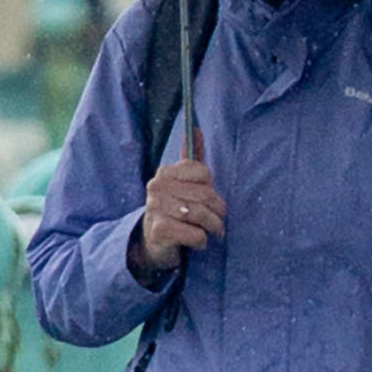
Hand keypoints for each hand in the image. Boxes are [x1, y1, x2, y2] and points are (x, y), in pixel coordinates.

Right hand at [131, 143, 225, 281]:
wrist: (154, 242)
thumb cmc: (175, 209)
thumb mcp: (184, 183)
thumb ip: (192, 157)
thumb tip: (196, 129)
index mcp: (165, 172)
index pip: (204, 173)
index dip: (212, 188)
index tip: (208, 198)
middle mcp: (156, 186)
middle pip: (206, 195)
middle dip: (218, 212)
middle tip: (218, 221)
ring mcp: (155, 208)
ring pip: (201, 215)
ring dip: (213, 227)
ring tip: (212, 231)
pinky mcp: (159, 230)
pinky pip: (195, 234)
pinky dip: (202, 241)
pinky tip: (197, 242)